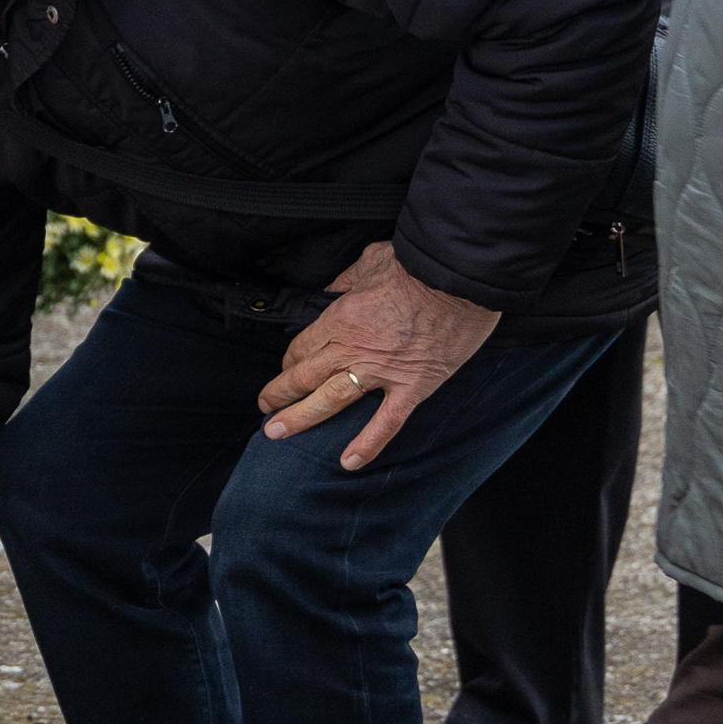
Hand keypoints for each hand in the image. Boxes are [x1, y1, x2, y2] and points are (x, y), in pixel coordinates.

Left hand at [258, 243, 500, 468]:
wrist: (458, 278)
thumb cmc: (415, 266)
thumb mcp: (370, 261)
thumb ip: (347, 279)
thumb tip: (334, 289)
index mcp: (339, 319)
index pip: (302, 347)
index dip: (289, 362)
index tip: (285, 370)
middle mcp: (352, 349)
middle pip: (305, 377)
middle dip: (279, 395)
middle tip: (265, 412)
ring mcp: (382, 372)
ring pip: (331, 401)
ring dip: (301, 418)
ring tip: (277, 434)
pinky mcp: (413, 387)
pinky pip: (386, 422)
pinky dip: (367, 444)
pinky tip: (348, 462)